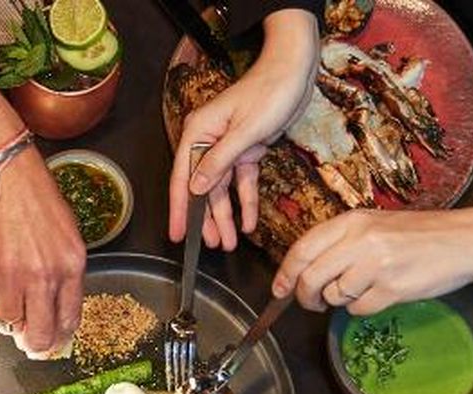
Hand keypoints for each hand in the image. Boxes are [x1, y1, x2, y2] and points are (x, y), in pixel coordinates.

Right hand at [0, 148, 85, 354]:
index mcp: (70, 265)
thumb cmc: (32, 195)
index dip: (59, 339)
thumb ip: (63, 273)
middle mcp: (43, 276)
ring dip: (8, 318)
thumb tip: (54, 308)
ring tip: (8, 299)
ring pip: (9, 323)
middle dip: (35, 345)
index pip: (69, 321)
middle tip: (29, 344)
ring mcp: (11, 278)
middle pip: (39, 335)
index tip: (52, 343)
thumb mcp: (66, 234)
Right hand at [169, 10, 318, 250]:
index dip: (179, 209)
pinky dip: (247, 201)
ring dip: (227, 216)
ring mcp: (227, 148)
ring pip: (223, 190)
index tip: (177, 234)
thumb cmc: (269, 92)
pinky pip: (243, 182)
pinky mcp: (247, 150)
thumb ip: (219, 162)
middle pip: (203, 189)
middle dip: (208, 219)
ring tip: (230, 243)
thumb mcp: (244, 130)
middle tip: (213, 245)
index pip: (182, 178)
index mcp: (198, 134)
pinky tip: (249, 223)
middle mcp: (208, 142)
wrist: (295, 70)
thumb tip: (195, 189)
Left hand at [273, 206, 472, 313]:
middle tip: (312, 304)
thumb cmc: (420, 235)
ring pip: (334, 296)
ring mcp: (376, 265)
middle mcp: (360, 241)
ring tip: (362, 289)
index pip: (302, 249)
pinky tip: (382, 294)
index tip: (279, 290)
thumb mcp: (375, 225)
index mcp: (353, 221)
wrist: (467, 240)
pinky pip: (359, 309)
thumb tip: (304, 270)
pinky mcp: (392, 289)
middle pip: (311, 278)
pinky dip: (364, 308)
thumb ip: (340, 242)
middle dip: (305, 297)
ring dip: (340, 301)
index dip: (285, 274)